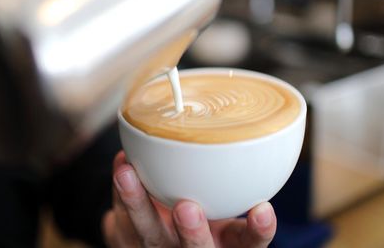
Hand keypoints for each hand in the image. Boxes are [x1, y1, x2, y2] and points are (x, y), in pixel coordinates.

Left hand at [103, 151, 276, 247]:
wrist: (156, 240)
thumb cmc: (202, 221)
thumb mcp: (226, 216)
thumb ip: (236, 190)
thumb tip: (248, 145)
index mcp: (225, 245)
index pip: (247, 244)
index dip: (257, 230)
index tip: (262, 210)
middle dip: (192, 233)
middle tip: (187, 208)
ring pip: (148, 233)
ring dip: (137, 204)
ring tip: (127, 174)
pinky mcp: (128, 240)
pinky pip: (121, 218)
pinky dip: (120, 191)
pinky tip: (123, 165)